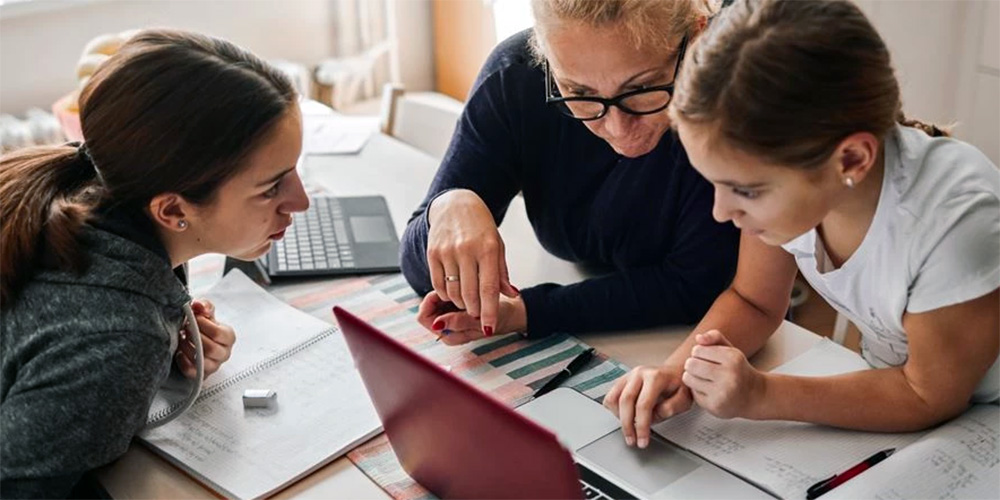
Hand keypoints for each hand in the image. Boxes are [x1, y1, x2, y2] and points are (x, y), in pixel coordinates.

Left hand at [176, 299, 235, 378]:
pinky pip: (192, 372)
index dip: (203, 325)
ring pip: (202, 361)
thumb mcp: (205, 311)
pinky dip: (183, 362)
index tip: (193, 319)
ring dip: (187, 348)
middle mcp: (224, 353)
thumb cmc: (202, 324)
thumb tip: (198, 306)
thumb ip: (204, 306)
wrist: (194, 336)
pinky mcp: (201, 374)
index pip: (219, 334)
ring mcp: (213, 365)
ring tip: (181, 338)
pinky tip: (179, 352)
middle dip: (194, 337)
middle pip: (211, 349)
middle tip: (185, 328)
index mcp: (228, 337)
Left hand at [416, 291, 526, 345]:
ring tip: (461, 287)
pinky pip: (444, 298)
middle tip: (453, 288)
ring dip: (445, 292)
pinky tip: (463, 286)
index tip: (443, 293)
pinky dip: (451, 290)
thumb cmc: (499, 318)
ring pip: (435, 302)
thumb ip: (458, 322)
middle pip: (427, 310)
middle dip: (437, 297)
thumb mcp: (479, 320)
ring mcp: (450, 319)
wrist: (513, 313)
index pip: (425, 318)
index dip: (430, 303)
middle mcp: (447, 329)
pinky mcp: (455, 310)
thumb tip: (437, 323)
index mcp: (450, 336)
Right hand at [426, 189, 518, 335]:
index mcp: (488, 249)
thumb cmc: (480, 227)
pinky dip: (446, 294)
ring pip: (453, 292)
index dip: (489, 311)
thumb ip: (502, 273)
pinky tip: (453, 292)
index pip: (489, 288)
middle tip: (478, 315)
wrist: (456, 204)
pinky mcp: (432, 252)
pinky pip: (438, 284)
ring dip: (460, 303)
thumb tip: (511, 295)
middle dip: (474, 311)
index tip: (489, 327)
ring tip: (467, 302)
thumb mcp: (497, 246)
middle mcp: (466, 250)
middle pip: (469, 294)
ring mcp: (447, 251)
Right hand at [603, 363, 691, 448]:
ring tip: (630, 428)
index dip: (641, 426)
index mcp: (655, 377)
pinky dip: (614, 410)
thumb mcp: (684, 398)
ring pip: (613, 399)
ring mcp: (628, 376)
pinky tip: (626, 416)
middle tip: (632, 441)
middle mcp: (639, 374)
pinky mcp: (621, 381)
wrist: (673, 373)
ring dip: (619, 417)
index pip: (643, 404)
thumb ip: (672, 407)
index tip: (642, 441)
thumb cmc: (678, 387)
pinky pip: (610, 397)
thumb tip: (655, 415)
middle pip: (625, 401)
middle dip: (627, 425)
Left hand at [682, 330, 765, 418]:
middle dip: (693, 365)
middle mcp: (729, 375)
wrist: (755, 396)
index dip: (699, 353)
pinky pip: (693, 394)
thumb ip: (715, 337)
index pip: (697, 350)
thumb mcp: (731, 350)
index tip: (708, 358)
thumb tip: (698, 338)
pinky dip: (698, 391)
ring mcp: (722, 393)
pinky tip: (710, 391)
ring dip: (693, 378)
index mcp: (733, 358)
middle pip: (690, 364)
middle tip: (703, 369)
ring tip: (705, 379)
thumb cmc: (738, 371)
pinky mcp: (714, 406)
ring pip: (688, 378)